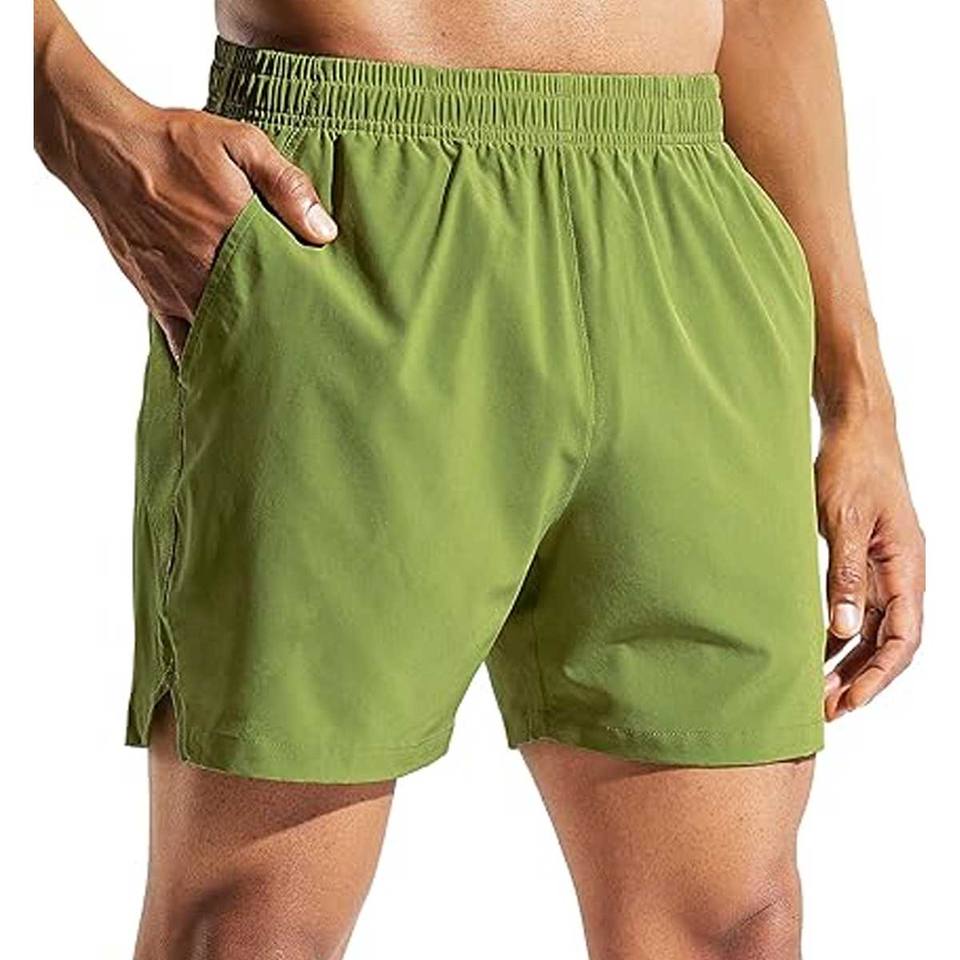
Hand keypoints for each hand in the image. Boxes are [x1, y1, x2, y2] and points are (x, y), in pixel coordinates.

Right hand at [59, 101, 336, 358]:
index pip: (282, 287)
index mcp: (233, 236)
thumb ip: (286, 185)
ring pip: (220, 337)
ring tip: (274, 369)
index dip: (306, 307)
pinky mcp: (155, 296)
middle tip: (308, 354)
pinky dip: (201, 359)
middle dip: (281, 336)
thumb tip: (324, 231)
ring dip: (246, 351)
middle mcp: (204, 271)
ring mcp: (177, 289)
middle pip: (254, 320)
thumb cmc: (174, 142)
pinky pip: (179, 341)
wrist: (103, 146)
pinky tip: (222, 374)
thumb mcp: (240, 144)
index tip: (328, 321)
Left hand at [816, 414, 924, 719]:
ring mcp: (886, 568)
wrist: (858, 429)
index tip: (850, 703)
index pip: (903, 639)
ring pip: (875, 630)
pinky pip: (859, 608)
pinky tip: (815, 652)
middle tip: (825, 710)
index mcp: (908, 567)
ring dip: (850, 662)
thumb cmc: (853, 466)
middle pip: (891, 644)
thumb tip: (844, 631)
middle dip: (862, 680)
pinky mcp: (866, 559)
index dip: (878, 677)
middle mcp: (903, 574)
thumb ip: (845, 575)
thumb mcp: (843, 519)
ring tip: (817, 692)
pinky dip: (840, 634)